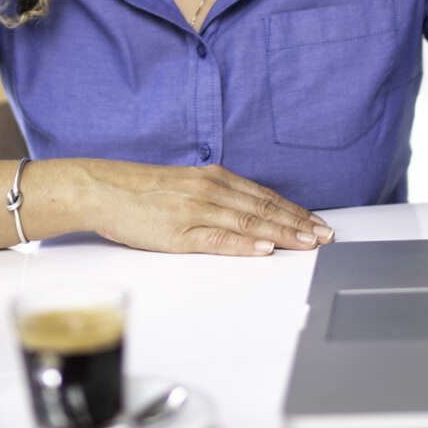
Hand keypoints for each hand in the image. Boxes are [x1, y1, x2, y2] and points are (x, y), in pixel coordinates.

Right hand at [66, 159, 333, 255]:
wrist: (101, 188)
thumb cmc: (139, 192)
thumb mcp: (184, 186)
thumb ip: (214, 197)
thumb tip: (244, 213)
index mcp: (213, 178)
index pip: (264, 196)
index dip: (294, 210)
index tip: (316, 222)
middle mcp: (210, 189)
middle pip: (264, 209)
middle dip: (298, 223)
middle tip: (325, 236)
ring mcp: (196, 210)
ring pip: (249, 223)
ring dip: (282, 233)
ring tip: (307, 243)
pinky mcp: (179, 231)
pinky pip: (218, 238)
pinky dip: (245, 244)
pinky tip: (264, 248)